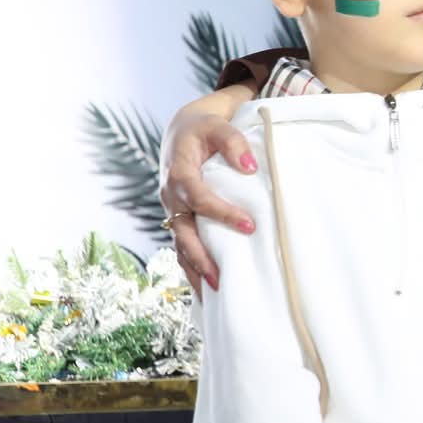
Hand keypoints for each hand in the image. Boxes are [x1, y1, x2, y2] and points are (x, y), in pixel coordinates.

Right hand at [158, 86, 255, 289]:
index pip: (198, 198)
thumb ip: (234, 143)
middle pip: (182, 232)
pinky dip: (192, 269)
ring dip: (195, 271)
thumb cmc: (204, 129)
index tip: (249, 225)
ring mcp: (173, 212)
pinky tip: (206, 292)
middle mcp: (171, 197)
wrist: (182, 133)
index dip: (222, 213)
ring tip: (213, 296)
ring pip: (180, 247)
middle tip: (222, 278)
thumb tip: (251, 167)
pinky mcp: (180, 220)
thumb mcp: (218, 126)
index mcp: (180, 173)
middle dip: (201, 257)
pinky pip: (183, 248)